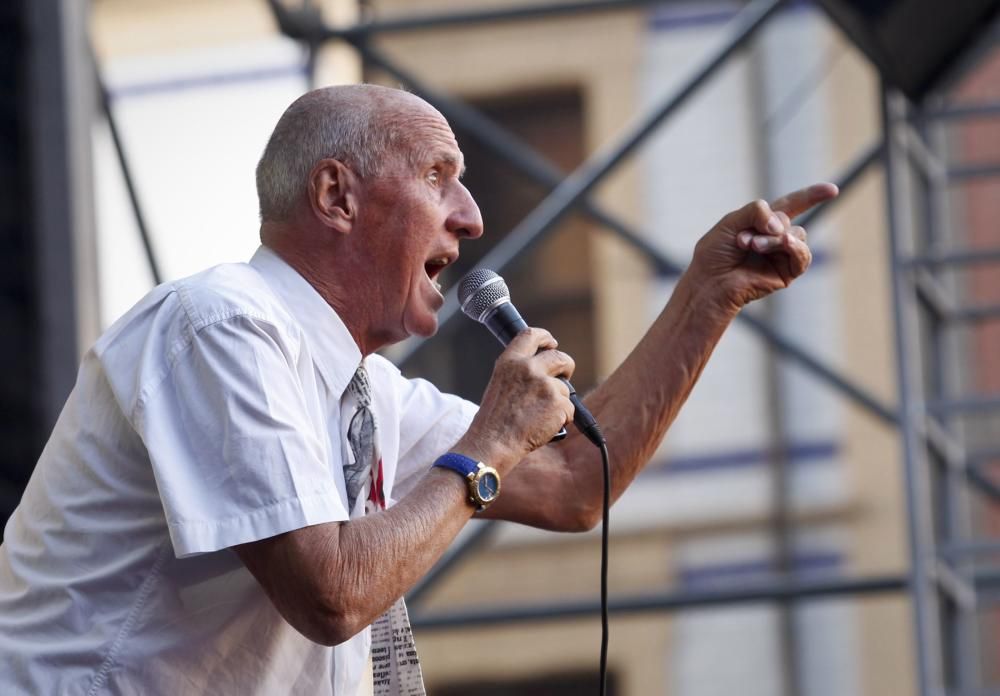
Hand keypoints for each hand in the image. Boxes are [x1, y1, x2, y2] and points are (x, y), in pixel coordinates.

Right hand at [455, 328, 575, 471]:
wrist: (493, 443)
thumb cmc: (493, 421)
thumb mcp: (500, 384)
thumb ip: (519, 372)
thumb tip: (542, 370)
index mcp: (510, 361)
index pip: (531, 335)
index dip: (546, 338)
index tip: (551, 343)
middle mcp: (528, 368)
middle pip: (560, 357)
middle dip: (566, 367)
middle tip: (564, 378)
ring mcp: (544, 384)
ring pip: (566, 388)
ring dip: (559, 402)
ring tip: (540, 417)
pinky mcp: (558, 403)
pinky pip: (570, 408)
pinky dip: (563, 419)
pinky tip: (545, 427)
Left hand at [689, 183, 838, 311]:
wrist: (710, 282)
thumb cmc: (714, 254)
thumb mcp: (730, 221)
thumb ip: (756, 211)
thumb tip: (781, 225)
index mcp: (761, 223)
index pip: (790, 205)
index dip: (810, 196)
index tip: (832, 190)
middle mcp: (774, 238)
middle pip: (787, 220)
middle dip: (766, 226)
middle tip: (742, 240)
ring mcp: (781, 256)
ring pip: (795, 235)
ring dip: (773, 239)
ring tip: (752, 246)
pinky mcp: (786, 273)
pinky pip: (802, 256)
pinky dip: (795, 247)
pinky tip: (784, 243)